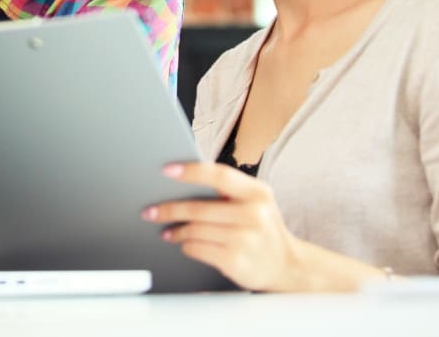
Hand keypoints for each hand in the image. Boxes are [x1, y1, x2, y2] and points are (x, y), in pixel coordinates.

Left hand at [141, 162, 303, 291]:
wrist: (287, 266)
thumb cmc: (263, 229)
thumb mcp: (257, 203)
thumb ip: (230, 191)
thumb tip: (183, 183)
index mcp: (258, 193)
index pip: (220, 175)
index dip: (191, 171)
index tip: (167, 170)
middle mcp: (254, 214)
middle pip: (199, 208)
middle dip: (169, 209)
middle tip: (151, 211)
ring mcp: (246, 239)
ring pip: (195, 230)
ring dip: (176, 231)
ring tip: (166, 231)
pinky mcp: (236, 261)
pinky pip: (198, 249)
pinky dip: (186, 246)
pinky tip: (185, 244)